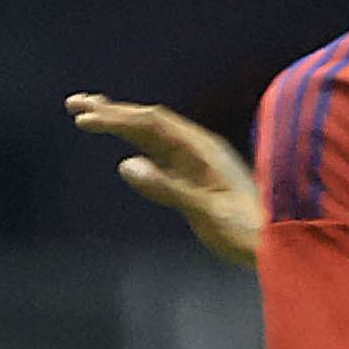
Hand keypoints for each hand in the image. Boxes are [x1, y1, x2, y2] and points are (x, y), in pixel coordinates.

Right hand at [68, 94, 261, 266]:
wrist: (274, 244)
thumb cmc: (244, 231)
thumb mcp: (204, 212)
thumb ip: (167, 187)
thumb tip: (126, 164)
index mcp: (202, 150)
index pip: (152, 124)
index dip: (117, 118)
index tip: (85, 118)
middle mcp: (198, 149)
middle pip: (150, 120)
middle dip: (112, 111)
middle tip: (74, 104)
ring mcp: (196, 161)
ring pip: (153, 133)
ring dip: (121, 122)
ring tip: (88, 114)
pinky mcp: (193, 176)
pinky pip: (159, 150)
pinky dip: (135, 140)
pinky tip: (124, 142)